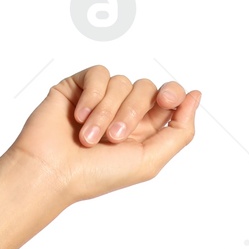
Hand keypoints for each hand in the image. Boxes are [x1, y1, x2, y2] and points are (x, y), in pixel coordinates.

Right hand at [9, 64, 199, 204]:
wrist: (52, 171)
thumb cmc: (96, 175)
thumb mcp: (149, 161)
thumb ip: (179, 132)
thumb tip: (196, 96)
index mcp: (145, 131)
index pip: (169, 100)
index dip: (173, 94)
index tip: (166, 100)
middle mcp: (124, 111)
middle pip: (147, 88)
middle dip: (133, 112)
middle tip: (114, 139)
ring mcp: (101, 97)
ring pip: (122, 82)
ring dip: (107, 112)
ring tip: (89, 138)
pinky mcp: (78, 86)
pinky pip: (99, 73)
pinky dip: (92, 95)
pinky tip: (79, 117)